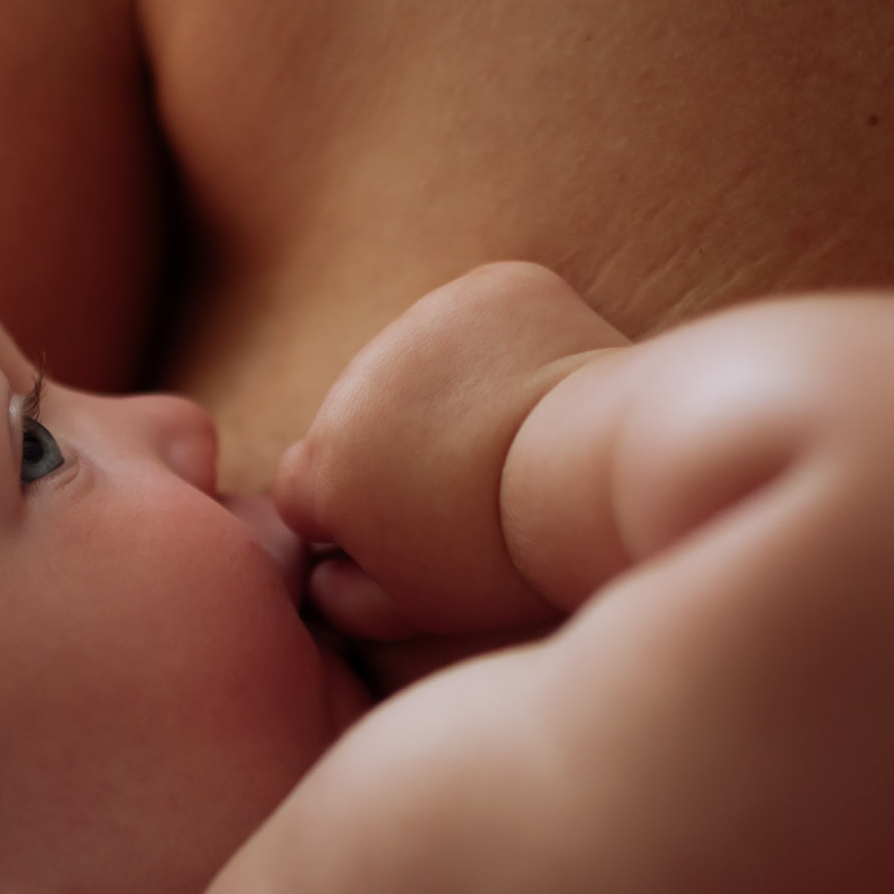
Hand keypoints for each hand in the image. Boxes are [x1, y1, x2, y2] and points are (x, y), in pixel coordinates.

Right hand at [274, 261, 628, 658]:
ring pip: (420, 362)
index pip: (300, 489)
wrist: (592, 469)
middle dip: (393, 447)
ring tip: (510, 442)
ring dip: (446, 392)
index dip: (344, 516)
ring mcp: (424, 321)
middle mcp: (356, 382)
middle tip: (464, 490)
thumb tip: (323, 582)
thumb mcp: (418, 607)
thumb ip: (349, 601)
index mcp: (327, 465)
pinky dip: (506, 348)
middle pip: (357, 418)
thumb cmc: (505, 556)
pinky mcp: (491, 286)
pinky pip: (485, 319)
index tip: (394, 530)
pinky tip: (542, 394)